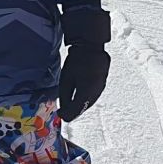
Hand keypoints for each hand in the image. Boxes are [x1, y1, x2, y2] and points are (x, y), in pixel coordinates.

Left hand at [56, 3, 111, 121]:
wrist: (91, 48)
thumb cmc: (76, 61)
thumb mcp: (66, 80)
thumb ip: (65, 96)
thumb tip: (64, 108)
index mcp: (84, 93)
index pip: (75, 111)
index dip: (66, 115)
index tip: (60, 114)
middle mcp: (94, 93)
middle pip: (83, 108)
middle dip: (73, 111)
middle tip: (64, 112)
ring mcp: (100, 89)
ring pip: (88, 103)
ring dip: (79, 106)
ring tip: (71, 106)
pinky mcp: (102, 85)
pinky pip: (93, 97)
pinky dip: (85, 100)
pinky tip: (80, 97)